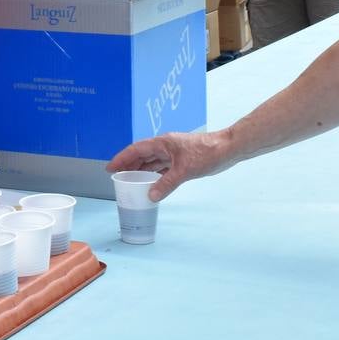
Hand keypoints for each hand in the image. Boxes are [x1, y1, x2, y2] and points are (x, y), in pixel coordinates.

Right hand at [106, 130, 235, 201]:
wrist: (228, 149)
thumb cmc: (207, 153)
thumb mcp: (184, 170)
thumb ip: (166, 184)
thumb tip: (150, 196)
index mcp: (162, 143)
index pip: (136, 150)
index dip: (121, 158)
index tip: (110, 168)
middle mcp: (166, 146)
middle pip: (142, 155)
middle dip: (129, 165)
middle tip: (117, 177)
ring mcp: (174, 153)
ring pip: (152, 162)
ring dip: (141, 170)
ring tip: (130, 181)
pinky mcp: (182, 160)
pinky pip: (163, 167)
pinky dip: (155, 175)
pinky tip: (151, 183)